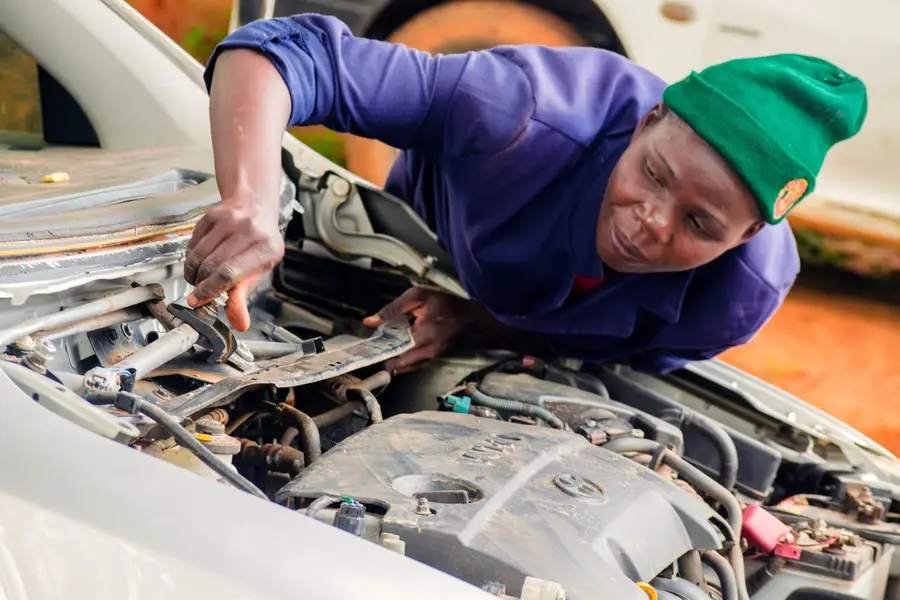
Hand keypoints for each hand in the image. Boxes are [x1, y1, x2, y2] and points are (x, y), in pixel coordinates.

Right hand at [184, 197, 283, 331]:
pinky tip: (199, 264)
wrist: (254, 206)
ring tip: (199, 280)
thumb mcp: (260, 269)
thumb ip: (245, 296)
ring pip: (198, 256)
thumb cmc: (259, 243)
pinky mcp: (210, 216)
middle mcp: (248, 231)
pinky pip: (193, 245)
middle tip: (200, 294)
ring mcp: (228, 220)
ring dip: (194, 274)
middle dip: (201, 285)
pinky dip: (191, 260)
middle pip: (212, 266)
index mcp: (266, 248)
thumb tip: (239, 323)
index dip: (211, 289)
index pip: (231, 273)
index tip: (198, 301)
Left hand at [363, 286, 480, 374]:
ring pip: (404, 367)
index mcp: (421, 336)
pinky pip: (412, 365)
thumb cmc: (444, 304)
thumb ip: (393, 309)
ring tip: (385, 348)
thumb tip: (368, 322)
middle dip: (384, 357)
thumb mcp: (418, 296)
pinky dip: (402, 360)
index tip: (367, 347)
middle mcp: (426, 352)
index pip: (392, 351)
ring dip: (393, 359)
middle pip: (396, 364)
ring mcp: (429, 358)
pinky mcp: (432, 360)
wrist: (472, 318)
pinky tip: (398, 349)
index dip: (377, 350)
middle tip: (375, 348)